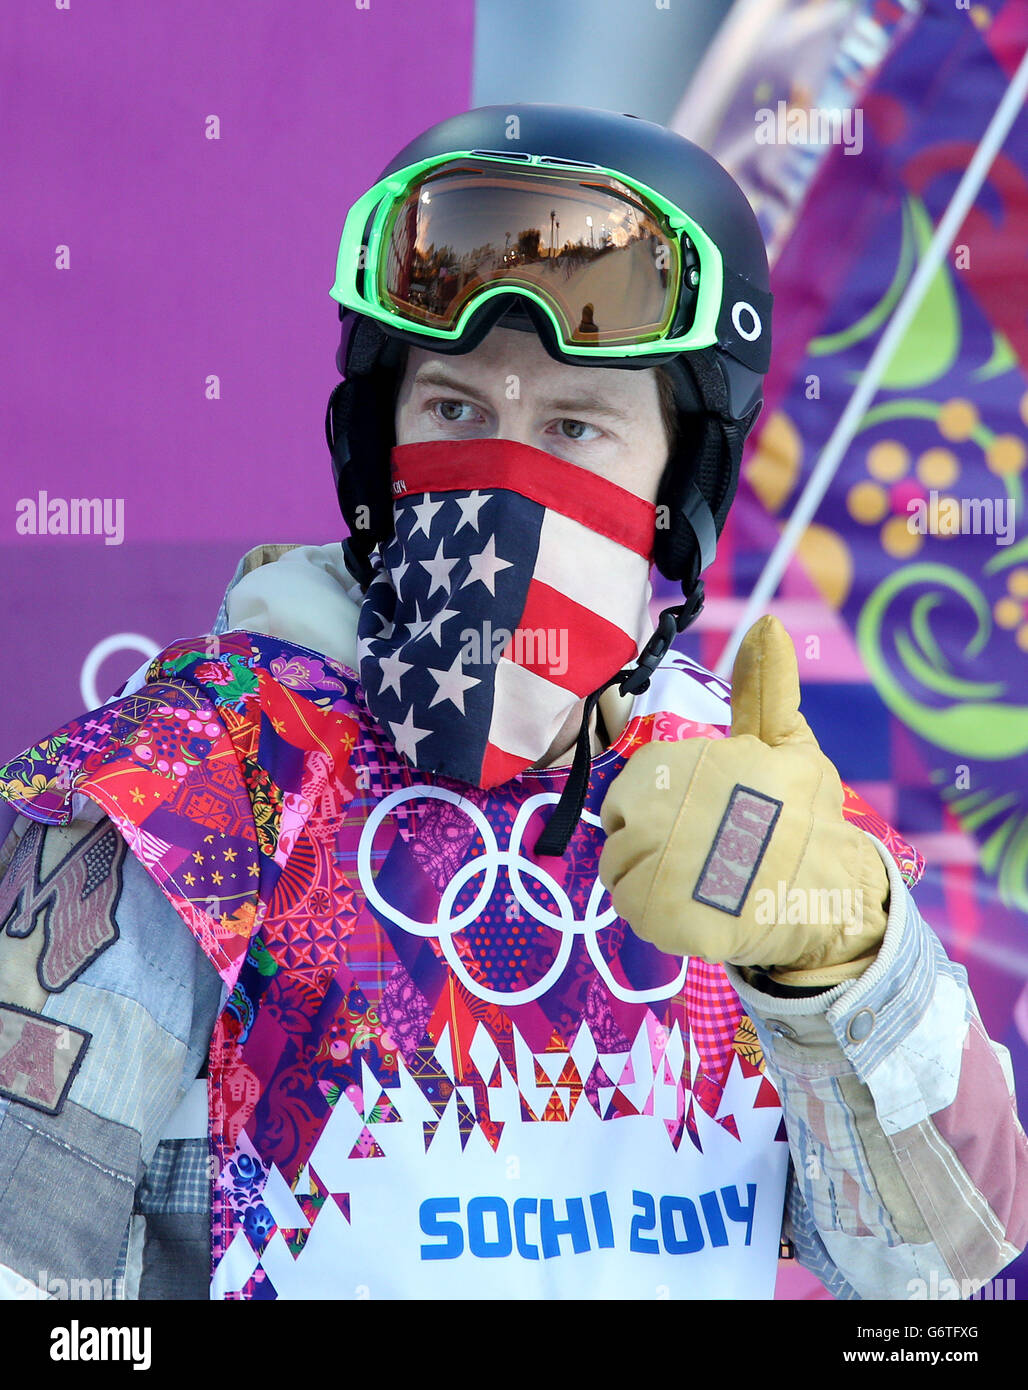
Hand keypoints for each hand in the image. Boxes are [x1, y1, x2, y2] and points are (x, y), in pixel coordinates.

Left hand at [598, 616, 889, 987]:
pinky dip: (659, 912)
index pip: (639, 783)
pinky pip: (633, 910)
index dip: (674, 801)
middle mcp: (660, 810)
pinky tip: (700, 907)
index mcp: (684, 763)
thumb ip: (764, 687)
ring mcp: (656, 866)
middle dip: (660, 838)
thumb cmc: (808, 817)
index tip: (715, 814)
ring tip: (708, 879)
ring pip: (623, 868)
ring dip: (656, 876)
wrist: (834, 901)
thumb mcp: (788, 744)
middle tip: (712, 851)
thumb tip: (768, 625)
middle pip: (624, 825)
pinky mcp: (659, 916)